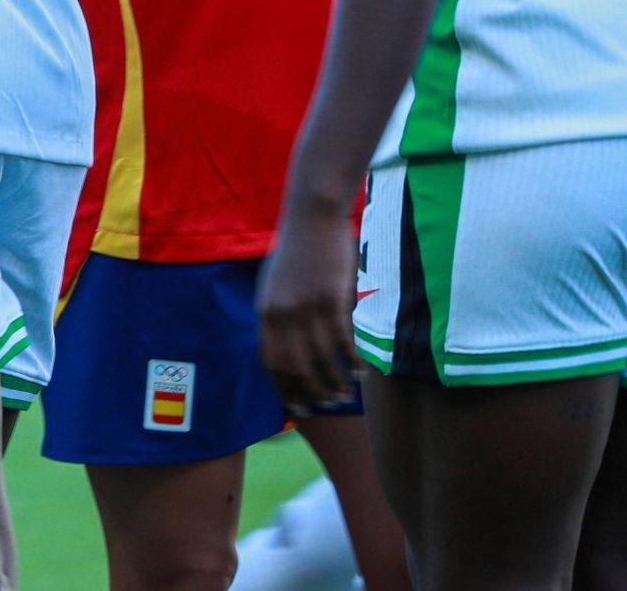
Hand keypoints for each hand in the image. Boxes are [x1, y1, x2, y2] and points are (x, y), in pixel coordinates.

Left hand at [257, 210, 358, 413]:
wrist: (311, 219)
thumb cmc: (295, 253)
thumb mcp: (275, 286)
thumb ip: (277, 317)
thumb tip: (284, 350)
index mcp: (265, 312)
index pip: (271, 363)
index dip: (285, 389)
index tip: (297, 407)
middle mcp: (282, 315)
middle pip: (296, 367)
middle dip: (311, 392)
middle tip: (326, 406)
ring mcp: (306, 308)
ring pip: (322, 359)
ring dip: (335, 382)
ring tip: (345, 395)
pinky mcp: (330, 299)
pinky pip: (342, 341)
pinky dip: (352, 362)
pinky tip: (361, 373)